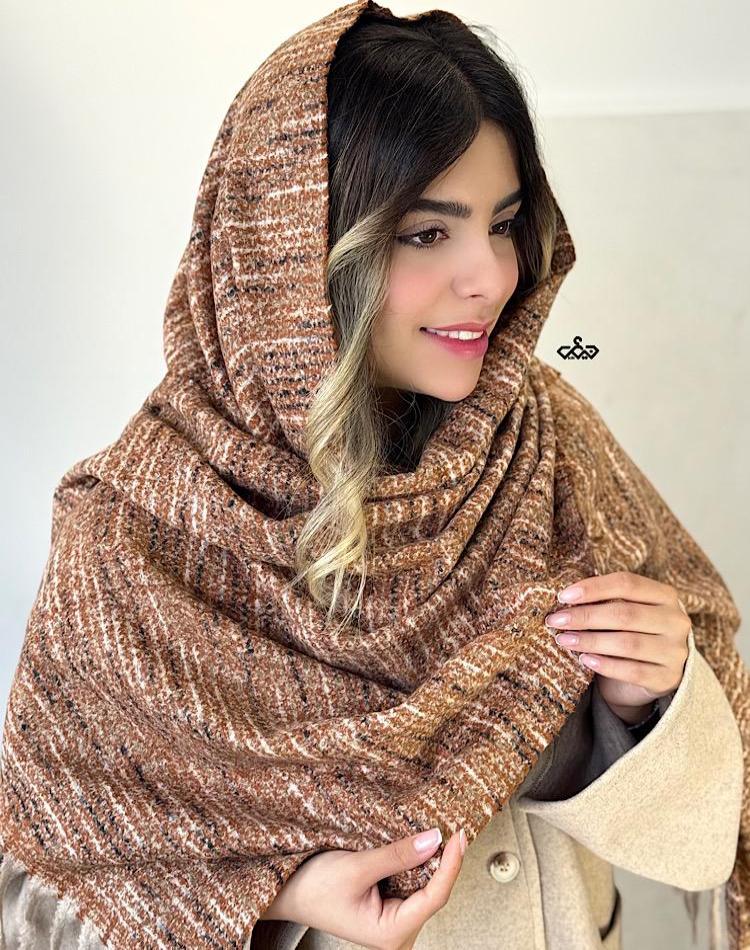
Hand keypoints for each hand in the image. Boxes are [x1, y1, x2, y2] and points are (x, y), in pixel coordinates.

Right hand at [260, 826, 465, 949]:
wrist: (284, 890)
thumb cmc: (310, 888)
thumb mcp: (356, 867)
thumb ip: (397, 855)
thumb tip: (433, 839)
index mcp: (390, 933)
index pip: (435, 897)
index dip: (451, 864)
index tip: (458, 836)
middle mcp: (396, 930)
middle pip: (435, 891)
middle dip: (444, 860)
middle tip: (456, 826)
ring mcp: (393, 918)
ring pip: (425, 885)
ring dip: (430, 858)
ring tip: (441, 830)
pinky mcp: (388, 904)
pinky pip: (411, 881)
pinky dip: (416, 860)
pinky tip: (420, 842)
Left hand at [544, 571, 690, 723]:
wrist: (651, 674)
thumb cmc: (630, 633)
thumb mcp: (623, 612)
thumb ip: (604, 602)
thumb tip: (566, 597)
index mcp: (666, 596)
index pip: (628, 583)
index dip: (594, 588)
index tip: (563, 596)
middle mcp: (676, 621)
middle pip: (626, 614)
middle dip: (585, 616)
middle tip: (556, 620)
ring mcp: (675, 652)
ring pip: (628, 644)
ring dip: (590, 641)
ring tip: (564, 640)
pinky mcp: (668, 678)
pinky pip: (633, 671)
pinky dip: (606, 665)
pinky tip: (585, 659)